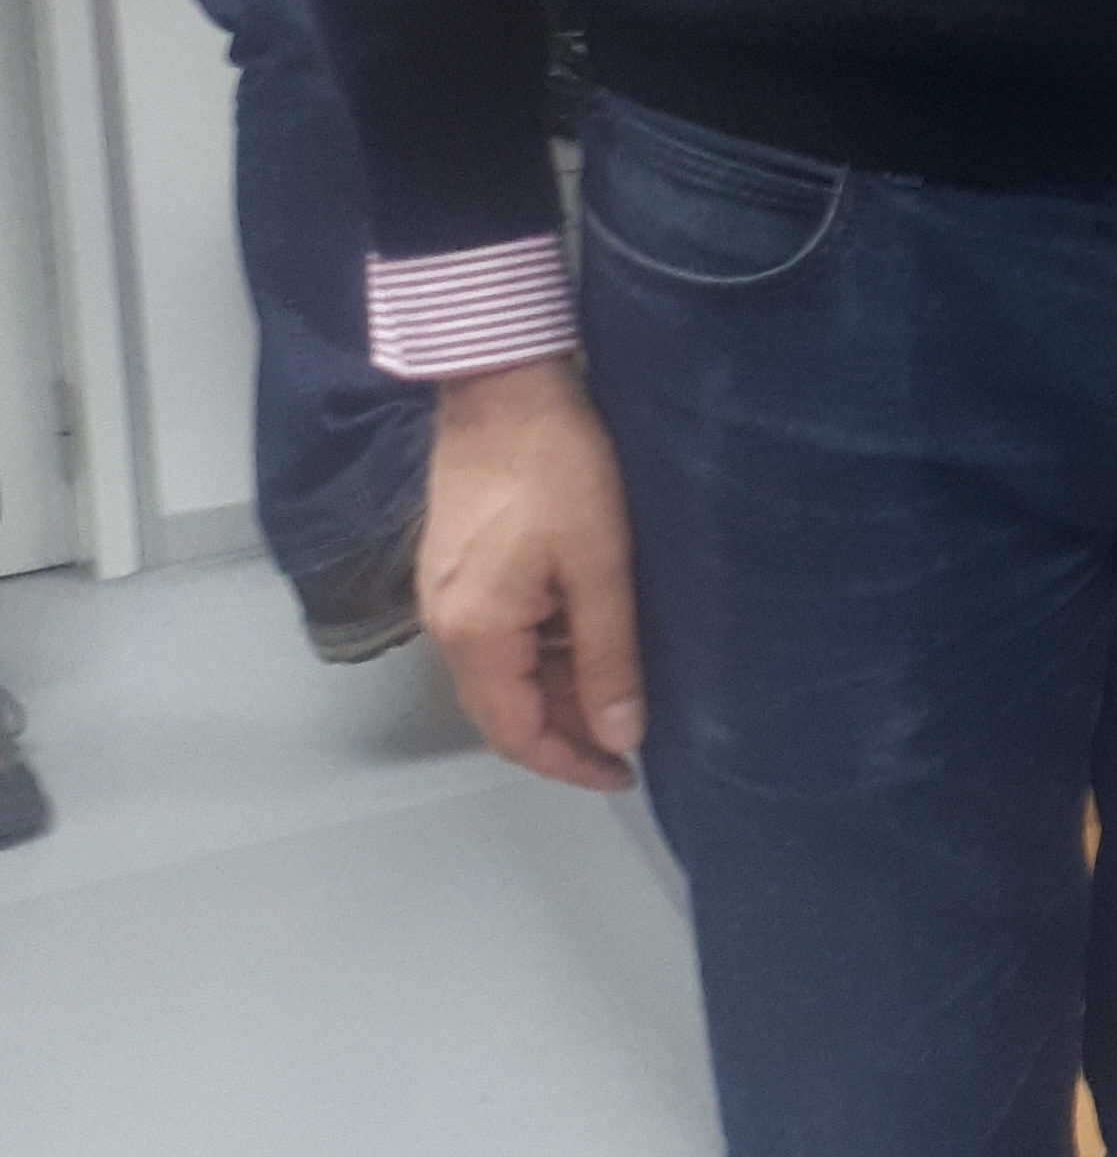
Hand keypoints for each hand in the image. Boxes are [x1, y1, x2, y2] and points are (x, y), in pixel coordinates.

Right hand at [422, 354, 644, 791]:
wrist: (506, 383)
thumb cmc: (557, 466)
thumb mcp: (600, 566)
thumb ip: (608, 657)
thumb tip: (618, 735)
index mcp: (475, 634)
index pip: (517, 733)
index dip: (570, 763)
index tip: (623, 772)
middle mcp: (446, 624)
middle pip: (504, 708)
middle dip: (567, 730)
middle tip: (631, 733)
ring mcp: (445, 592)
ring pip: (503, 671)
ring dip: (557, 688)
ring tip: (620, 686)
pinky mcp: (457, 563)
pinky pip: (499, 633)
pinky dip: (543, 650)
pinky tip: (587, 637)